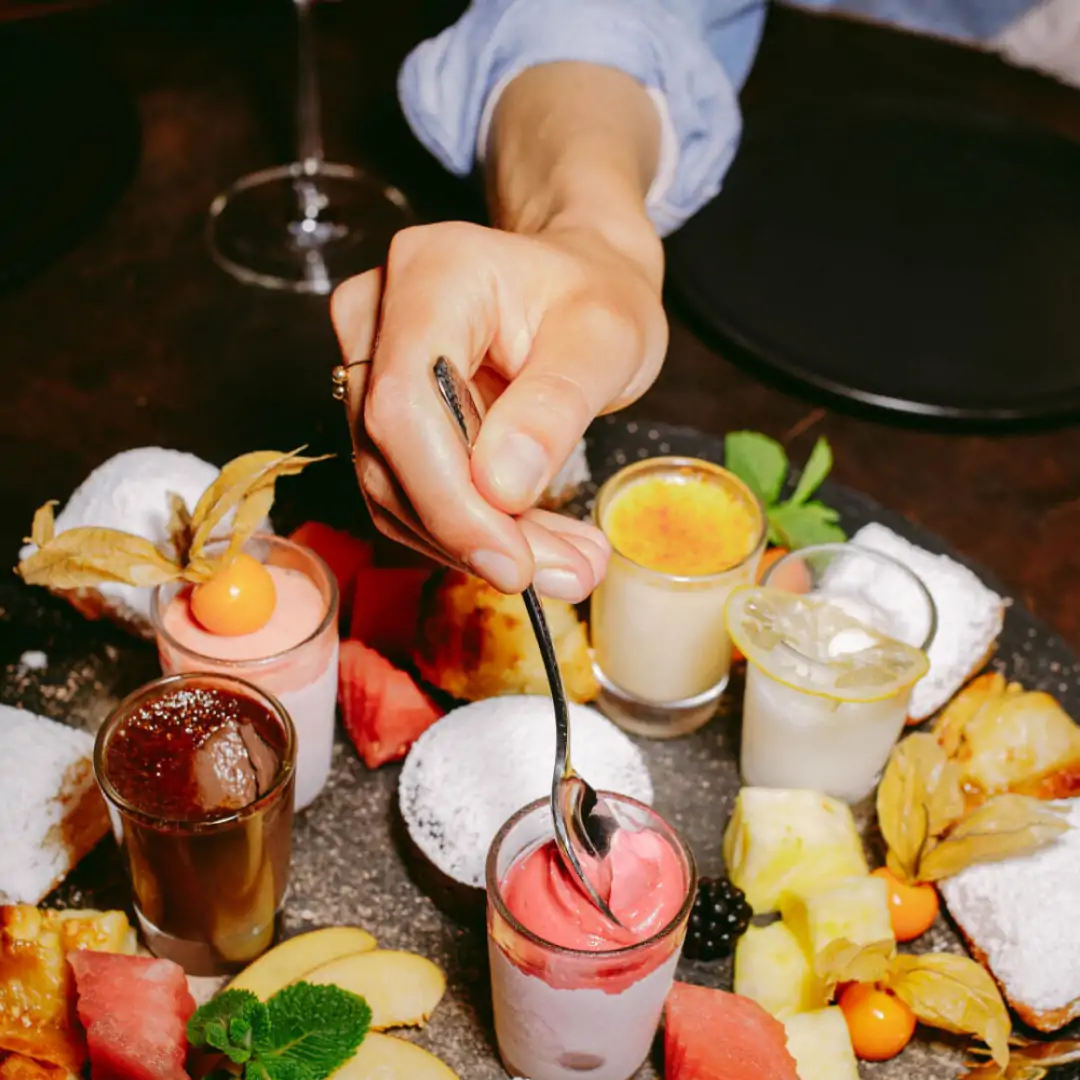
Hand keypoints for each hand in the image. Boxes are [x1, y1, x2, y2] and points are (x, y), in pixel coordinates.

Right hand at [330, 219, 667, 600]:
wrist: (581, 281)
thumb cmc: (598, 296)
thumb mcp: (607, 341)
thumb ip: (554, 407)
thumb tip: (500, 486)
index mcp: (432, 272)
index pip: (404, 403)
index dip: (449, 498)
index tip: (514, 562)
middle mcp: (378, 313)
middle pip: (393, 451)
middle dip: (474, 533)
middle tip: (567, 574)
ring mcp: (369, 361)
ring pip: (393, 483)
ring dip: (474, 542)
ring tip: (568, 563)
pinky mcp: (380, 408)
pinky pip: (406, 488)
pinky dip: (467, 529)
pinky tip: (534, 543)